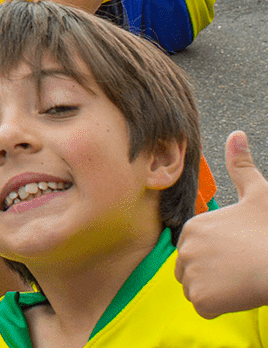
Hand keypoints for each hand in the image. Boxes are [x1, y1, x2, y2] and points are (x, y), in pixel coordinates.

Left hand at [176, 131, 267, 317]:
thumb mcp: (258, 194)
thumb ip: (241, 167)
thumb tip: (235, 135)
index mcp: (192, 227)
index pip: (195, 250)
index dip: (218, 255)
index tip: (238, 251)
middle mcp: (183, 248)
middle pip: (191, 270)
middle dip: (213, 273)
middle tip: (240, 267)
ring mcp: (190, 273)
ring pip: (196, 289)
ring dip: (216, 290)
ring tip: (241, 279)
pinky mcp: (201, 298)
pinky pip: (204, 307)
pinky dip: (220, 306)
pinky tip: (239, 293)